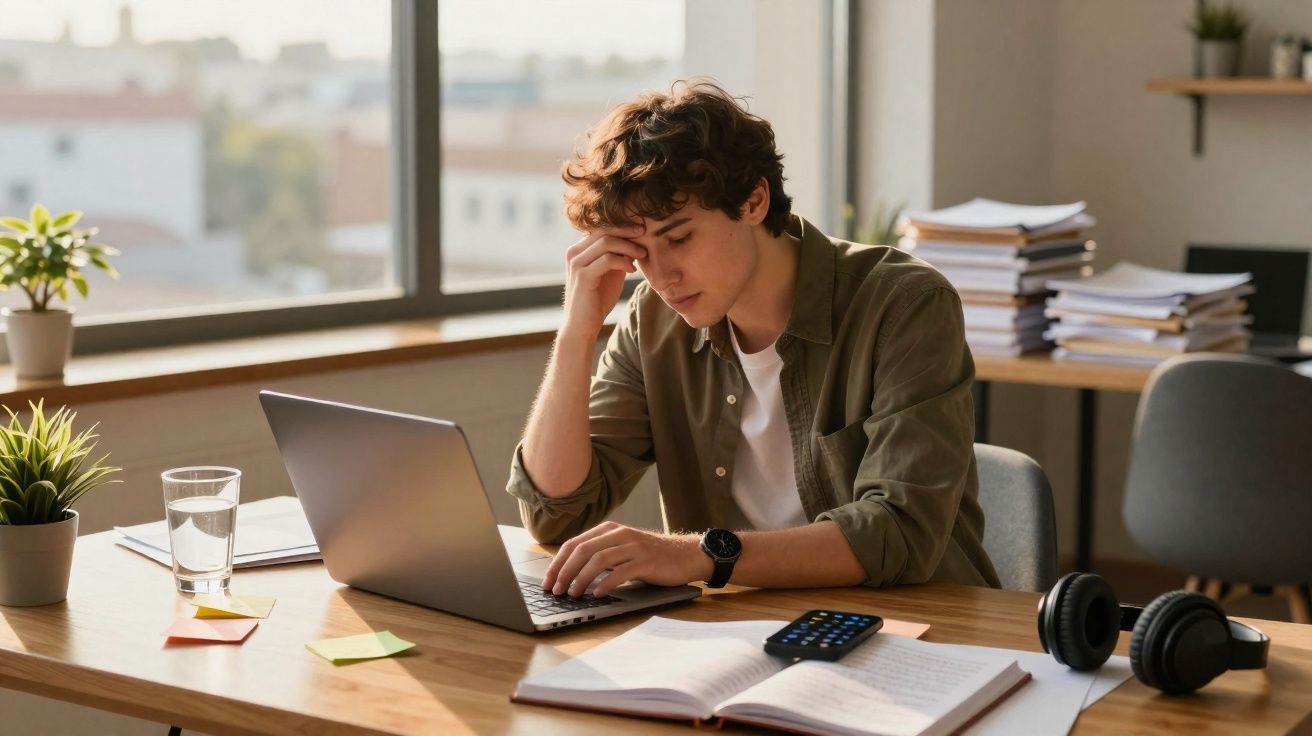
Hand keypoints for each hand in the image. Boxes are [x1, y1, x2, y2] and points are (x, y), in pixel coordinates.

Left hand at [542, 521, 711, 598]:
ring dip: (581, 578)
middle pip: (583, 550)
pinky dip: (605, 583)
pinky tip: (597, 594)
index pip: (574, 543)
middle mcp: (619, 534)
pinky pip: (620, 571)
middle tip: (556, 590)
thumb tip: (568, 573)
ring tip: (573, 593)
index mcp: (609, 530)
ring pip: (598, 559)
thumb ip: (600, 554)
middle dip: (565, 572)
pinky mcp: (646, 561)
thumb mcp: (621, 549)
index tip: (548, 581)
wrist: (685, 555)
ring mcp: (633, 546)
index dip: (558, 563)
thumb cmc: (650, 557)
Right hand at [562, 226, 645, 339]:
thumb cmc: (597, 300)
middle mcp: (574, 253)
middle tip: (645, 235)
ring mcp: (577, 263)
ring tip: (642, 254)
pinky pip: (607, 260)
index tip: (642, 229)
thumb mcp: (610, 274)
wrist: (582, 325)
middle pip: (604, 231)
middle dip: (627, 232)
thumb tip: (635, 241)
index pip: (602, 228)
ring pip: (606, 242)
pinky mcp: (583, 276)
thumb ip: (618, 257)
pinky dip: (623, 262)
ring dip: (628, 247)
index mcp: (579, 250)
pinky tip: (632, 270)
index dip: (623, 226)